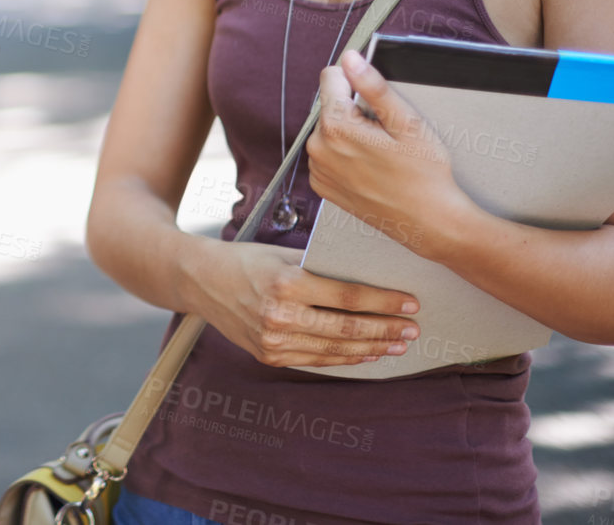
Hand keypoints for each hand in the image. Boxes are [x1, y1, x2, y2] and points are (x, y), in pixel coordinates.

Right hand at [193, 239, 419, 367]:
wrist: (200, 279)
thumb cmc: (246, 259)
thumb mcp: (283, 254)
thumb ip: (321, 269)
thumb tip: (369, 278)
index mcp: (286, 283)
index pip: (348, 297)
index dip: (385, 302)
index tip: (411, 303)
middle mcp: (279, 315)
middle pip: (347, 327)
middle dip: (386, 330)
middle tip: (413, 330)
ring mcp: (273, 340)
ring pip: (335, 348)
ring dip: (371, 347)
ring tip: (397, 345)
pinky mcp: (269, 356)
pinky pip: (316, 360)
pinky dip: (345, 358)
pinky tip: (365, 353)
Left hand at [307, 50, 472, 260]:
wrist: (429, 223)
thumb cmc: (425, 175)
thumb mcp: (407, 123)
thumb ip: (374, 87)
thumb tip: (349, 59)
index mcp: (336, 127)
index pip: (330, 77)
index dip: (355, 80)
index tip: (375, 98)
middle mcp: (318, 148)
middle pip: (330, 105)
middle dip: (354, 110)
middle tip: (385, 133)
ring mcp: (318, 169)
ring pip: (328, 130)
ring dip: (349, 133)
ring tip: (381, 153)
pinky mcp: (323, 186)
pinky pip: (327, 154)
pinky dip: (344, 154)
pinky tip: (370, 166)